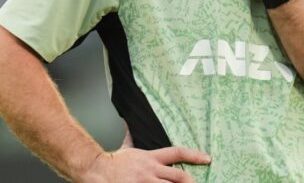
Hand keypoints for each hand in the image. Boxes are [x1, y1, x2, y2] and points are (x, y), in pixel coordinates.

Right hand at [79, 146, 210, 182]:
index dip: (194, 155)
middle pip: (179, 176)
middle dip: (191, 181)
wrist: (96, 171)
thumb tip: (129, 125)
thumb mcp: (126, 148)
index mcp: (150, 158)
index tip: (207, 159)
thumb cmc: (112, 162)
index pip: (177, 153)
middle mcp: (151, 171)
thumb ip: (131, 138)